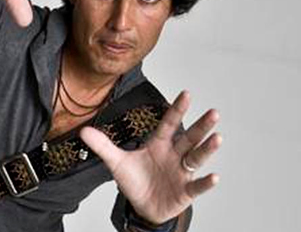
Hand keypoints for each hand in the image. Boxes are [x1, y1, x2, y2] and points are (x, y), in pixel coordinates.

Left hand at [80, 91, 221, 224]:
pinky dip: (205, 182)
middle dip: (201, 126)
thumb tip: (83, 131)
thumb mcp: (116, 162)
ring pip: (196, 158)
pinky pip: (197, 186)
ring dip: (207, 149)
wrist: (142, 207)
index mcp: (159, 144)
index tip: (187, 93)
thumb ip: (103, 146)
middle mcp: (174, 155)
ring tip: (217, 138)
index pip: (169, 123)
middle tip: (214, 112)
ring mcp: (182, 173)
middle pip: (190, 137)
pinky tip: (214, 176)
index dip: (177, 109)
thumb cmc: (135, 181)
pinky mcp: (185, 191)